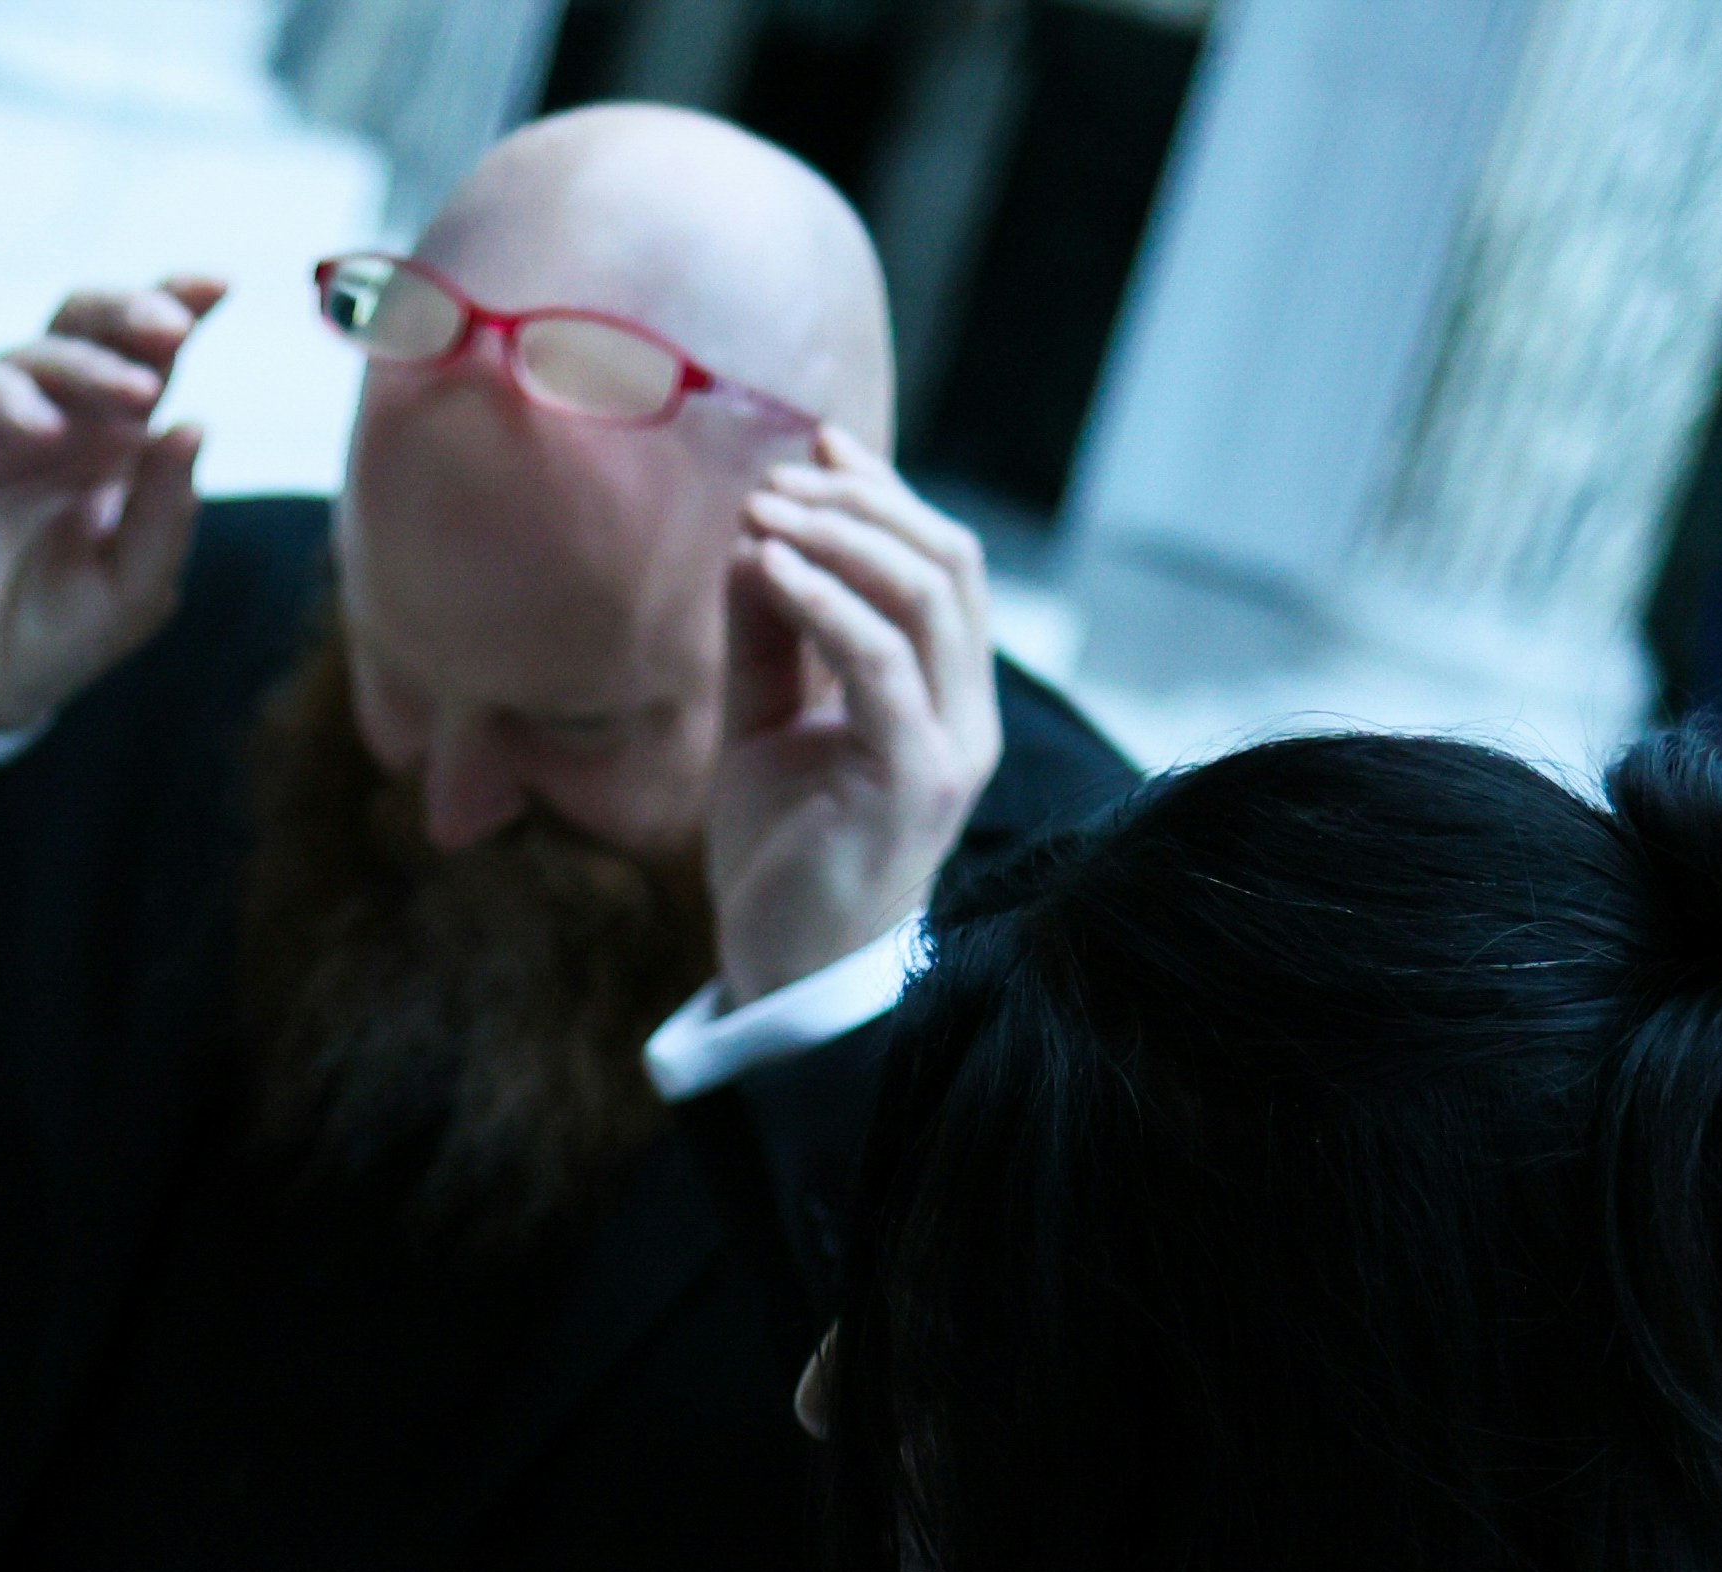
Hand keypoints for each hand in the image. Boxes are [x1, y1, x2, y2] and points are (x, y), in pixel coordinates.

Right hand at [0, 278, 222, 735]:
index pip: (150, 349)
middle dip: (133, 311)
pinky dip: (5, 396)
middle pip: (90, 322)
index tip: (220, 285)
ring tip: (134, 397)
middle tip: (173, 330)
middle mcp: (58, 413)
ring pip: (36, 350)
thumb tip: (196, 423)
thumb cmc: (55, 637)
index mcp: (117, 437)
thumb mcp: (131, 590)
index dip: (180, 301)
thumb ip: (166, 514)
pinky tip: (43, 429)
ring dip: (88, 364)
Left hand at [710, 433, 1003, 1008]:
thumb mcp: (767, 723)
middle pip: (948, 562)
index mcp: (946, 697)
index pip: (941, 564)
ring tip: (763, 513)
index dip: (884, 494)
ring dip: (841, 537)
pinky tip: (765, 568)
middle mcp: (966, 715)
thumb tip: (755, 534)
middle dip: (863, 502)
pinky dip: (824, 602)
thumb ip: (772, 637)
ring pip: (928, 597)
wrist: (784, 976)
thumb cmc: (783, 855)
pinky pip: (880, 664)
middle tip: (777, 478)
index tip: (813, 445)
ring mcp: (948, 748)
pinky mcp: (913, 782)